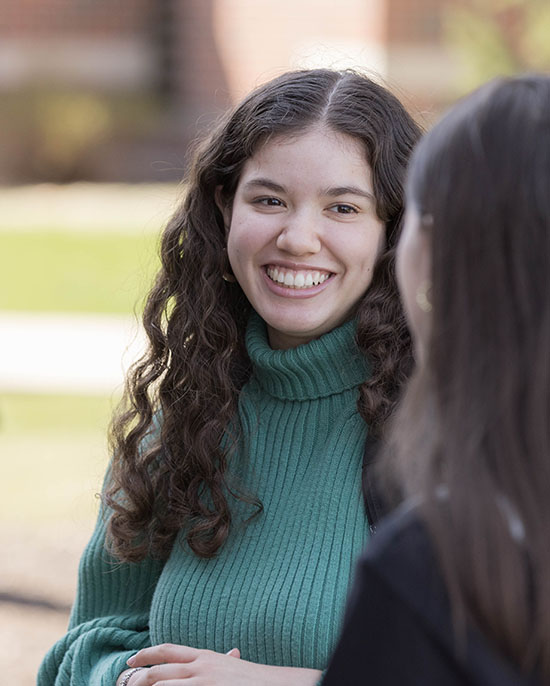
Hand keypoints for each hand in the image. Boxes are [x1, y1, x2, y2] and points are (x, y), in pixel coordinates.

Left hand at [124, 642, 321, 684]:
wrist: (274, 685)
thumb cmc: (254, 679)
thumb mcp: (235, 666)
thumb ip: (226, 659)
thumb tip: (231, 652)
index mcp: (205, 656)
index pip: (169, 651)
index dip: (148, 654)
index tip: (132, 659)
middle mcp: (200, 668)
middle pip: (161, 669)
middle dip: (140, 676)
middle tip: (126, 681)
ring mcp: (202, 684)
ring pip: (164, 685)